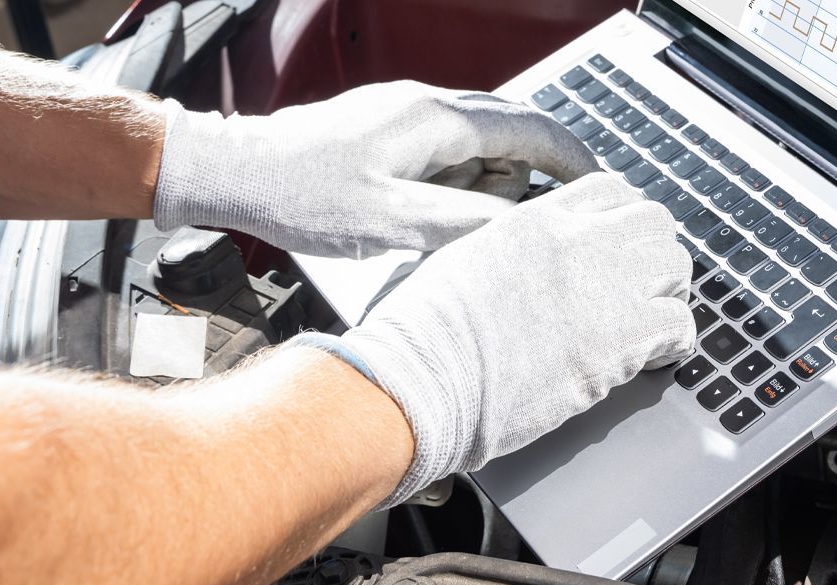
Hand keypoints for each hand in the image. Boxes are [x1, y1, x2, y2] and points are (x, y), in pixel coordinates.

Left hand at [153, 81, 595, 257]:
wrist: (232, 170)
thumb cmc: (299, 195)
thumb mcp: (389, 224)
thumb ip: (462, 224)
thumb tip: (520, 229)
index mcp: (437, 120)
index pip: (533, 130)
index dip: (576, 162)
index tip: (604, 189)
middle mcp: (429, 104)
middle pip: (515, 130)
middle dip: (540, 173)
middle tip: (550, 220)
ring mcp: (408, 110)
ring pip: (484, 139)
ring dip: (496, 179)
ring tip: (476, 226)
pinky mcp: (390, 125)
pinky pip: (452, 146)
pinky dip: (466, 177)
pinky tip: (444, 212)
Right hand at [324, 174, 693, 505]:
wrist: (421, 381)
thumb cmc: (423, 336)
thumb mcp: (464, 262)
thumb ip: (510, 250)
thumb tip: (528, 268)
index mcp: (534, 220)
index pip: (609, 190)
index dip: (624, 220)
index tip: (625, 246)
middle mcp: (575, 241)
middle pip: (654, 222)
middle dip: (654, 254)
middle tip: (645, 288)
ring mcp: (602, 286)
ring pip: (676, 266)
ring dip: (670, 294)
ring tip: (653, 322)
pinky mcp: (619, 338)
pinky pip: (680, 324)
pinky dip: (676, 342)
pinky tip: (657, 357)